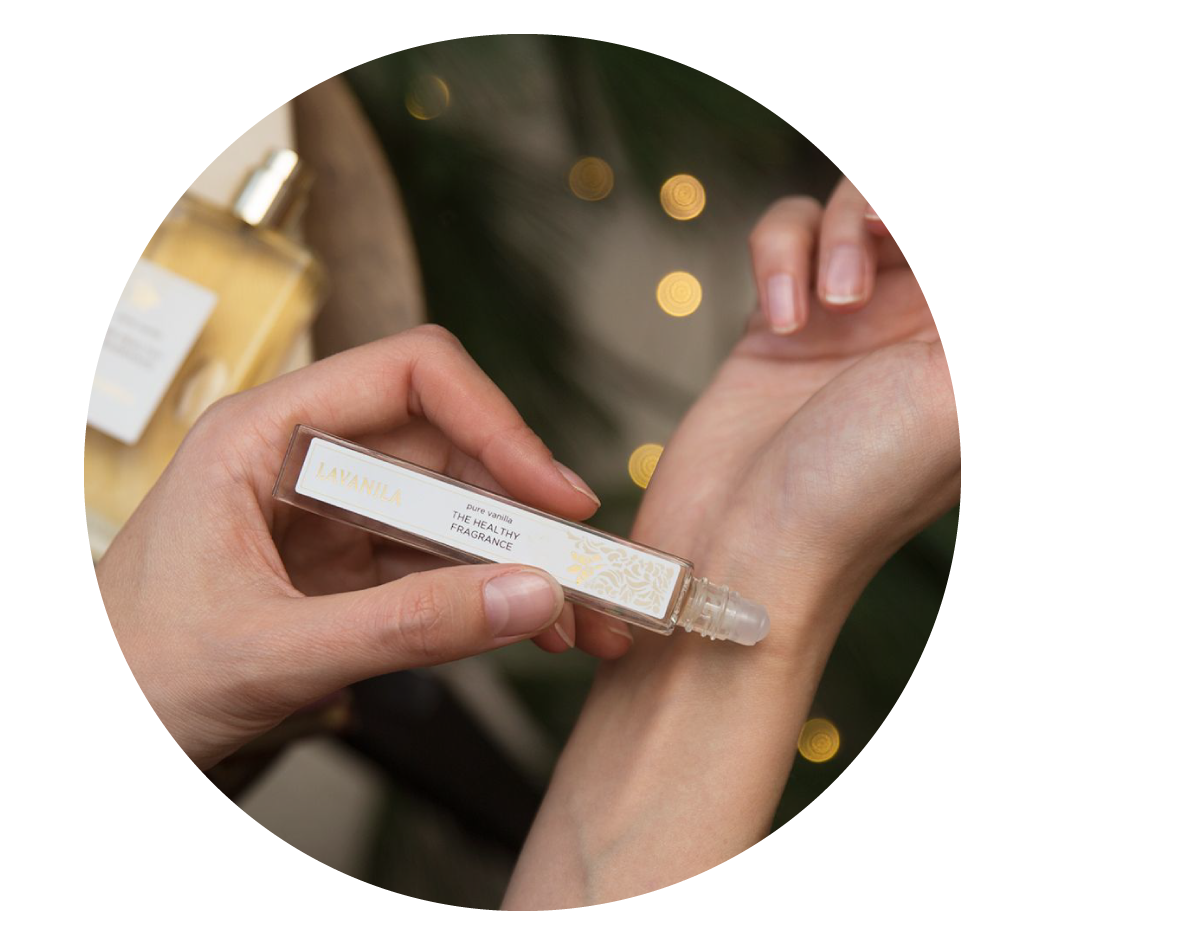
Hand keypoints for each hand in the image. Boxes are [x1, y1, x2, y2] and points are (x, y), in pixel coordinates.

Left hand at [97, 325, 631, 770]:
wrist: (102, 728)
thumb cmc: (136, 673)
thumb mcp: (273, 652)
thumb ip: (407, 627)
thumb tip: (526, 596)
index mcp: (264, 436)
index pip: (408, 376)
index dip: (494, 421)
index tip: (551, 489)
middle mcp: (306, 461)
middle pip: (447, 449)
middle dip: (525, 508)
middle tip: (587, 563)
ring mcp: (330, 516)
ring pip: (453, 511)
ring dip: (521, 559)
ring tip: (581, 614)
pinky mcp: (346, 568)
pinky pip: (438, 564)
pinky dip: (490, 594)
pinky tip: (533, 626)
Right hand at [505, 178, 958, 907]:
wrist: (740, 551)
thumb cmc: (854, 495)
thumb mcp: (951, 400)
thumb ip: (956, 339)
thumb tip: (943, 316)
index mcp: (959, 354)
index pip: (951, 257)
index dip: (921, 228)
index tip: (899, 237)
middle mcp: (917, 330)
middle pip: (897, 219)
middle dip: (880, 216)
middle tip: (875, 244)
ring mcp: (846, 320)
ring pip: (847, 208)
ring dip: (833, 230)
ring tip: (824, 305)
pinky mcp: (776, 323)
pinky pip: (785, 234)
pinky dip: (776, 255)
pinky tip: (776, 321)